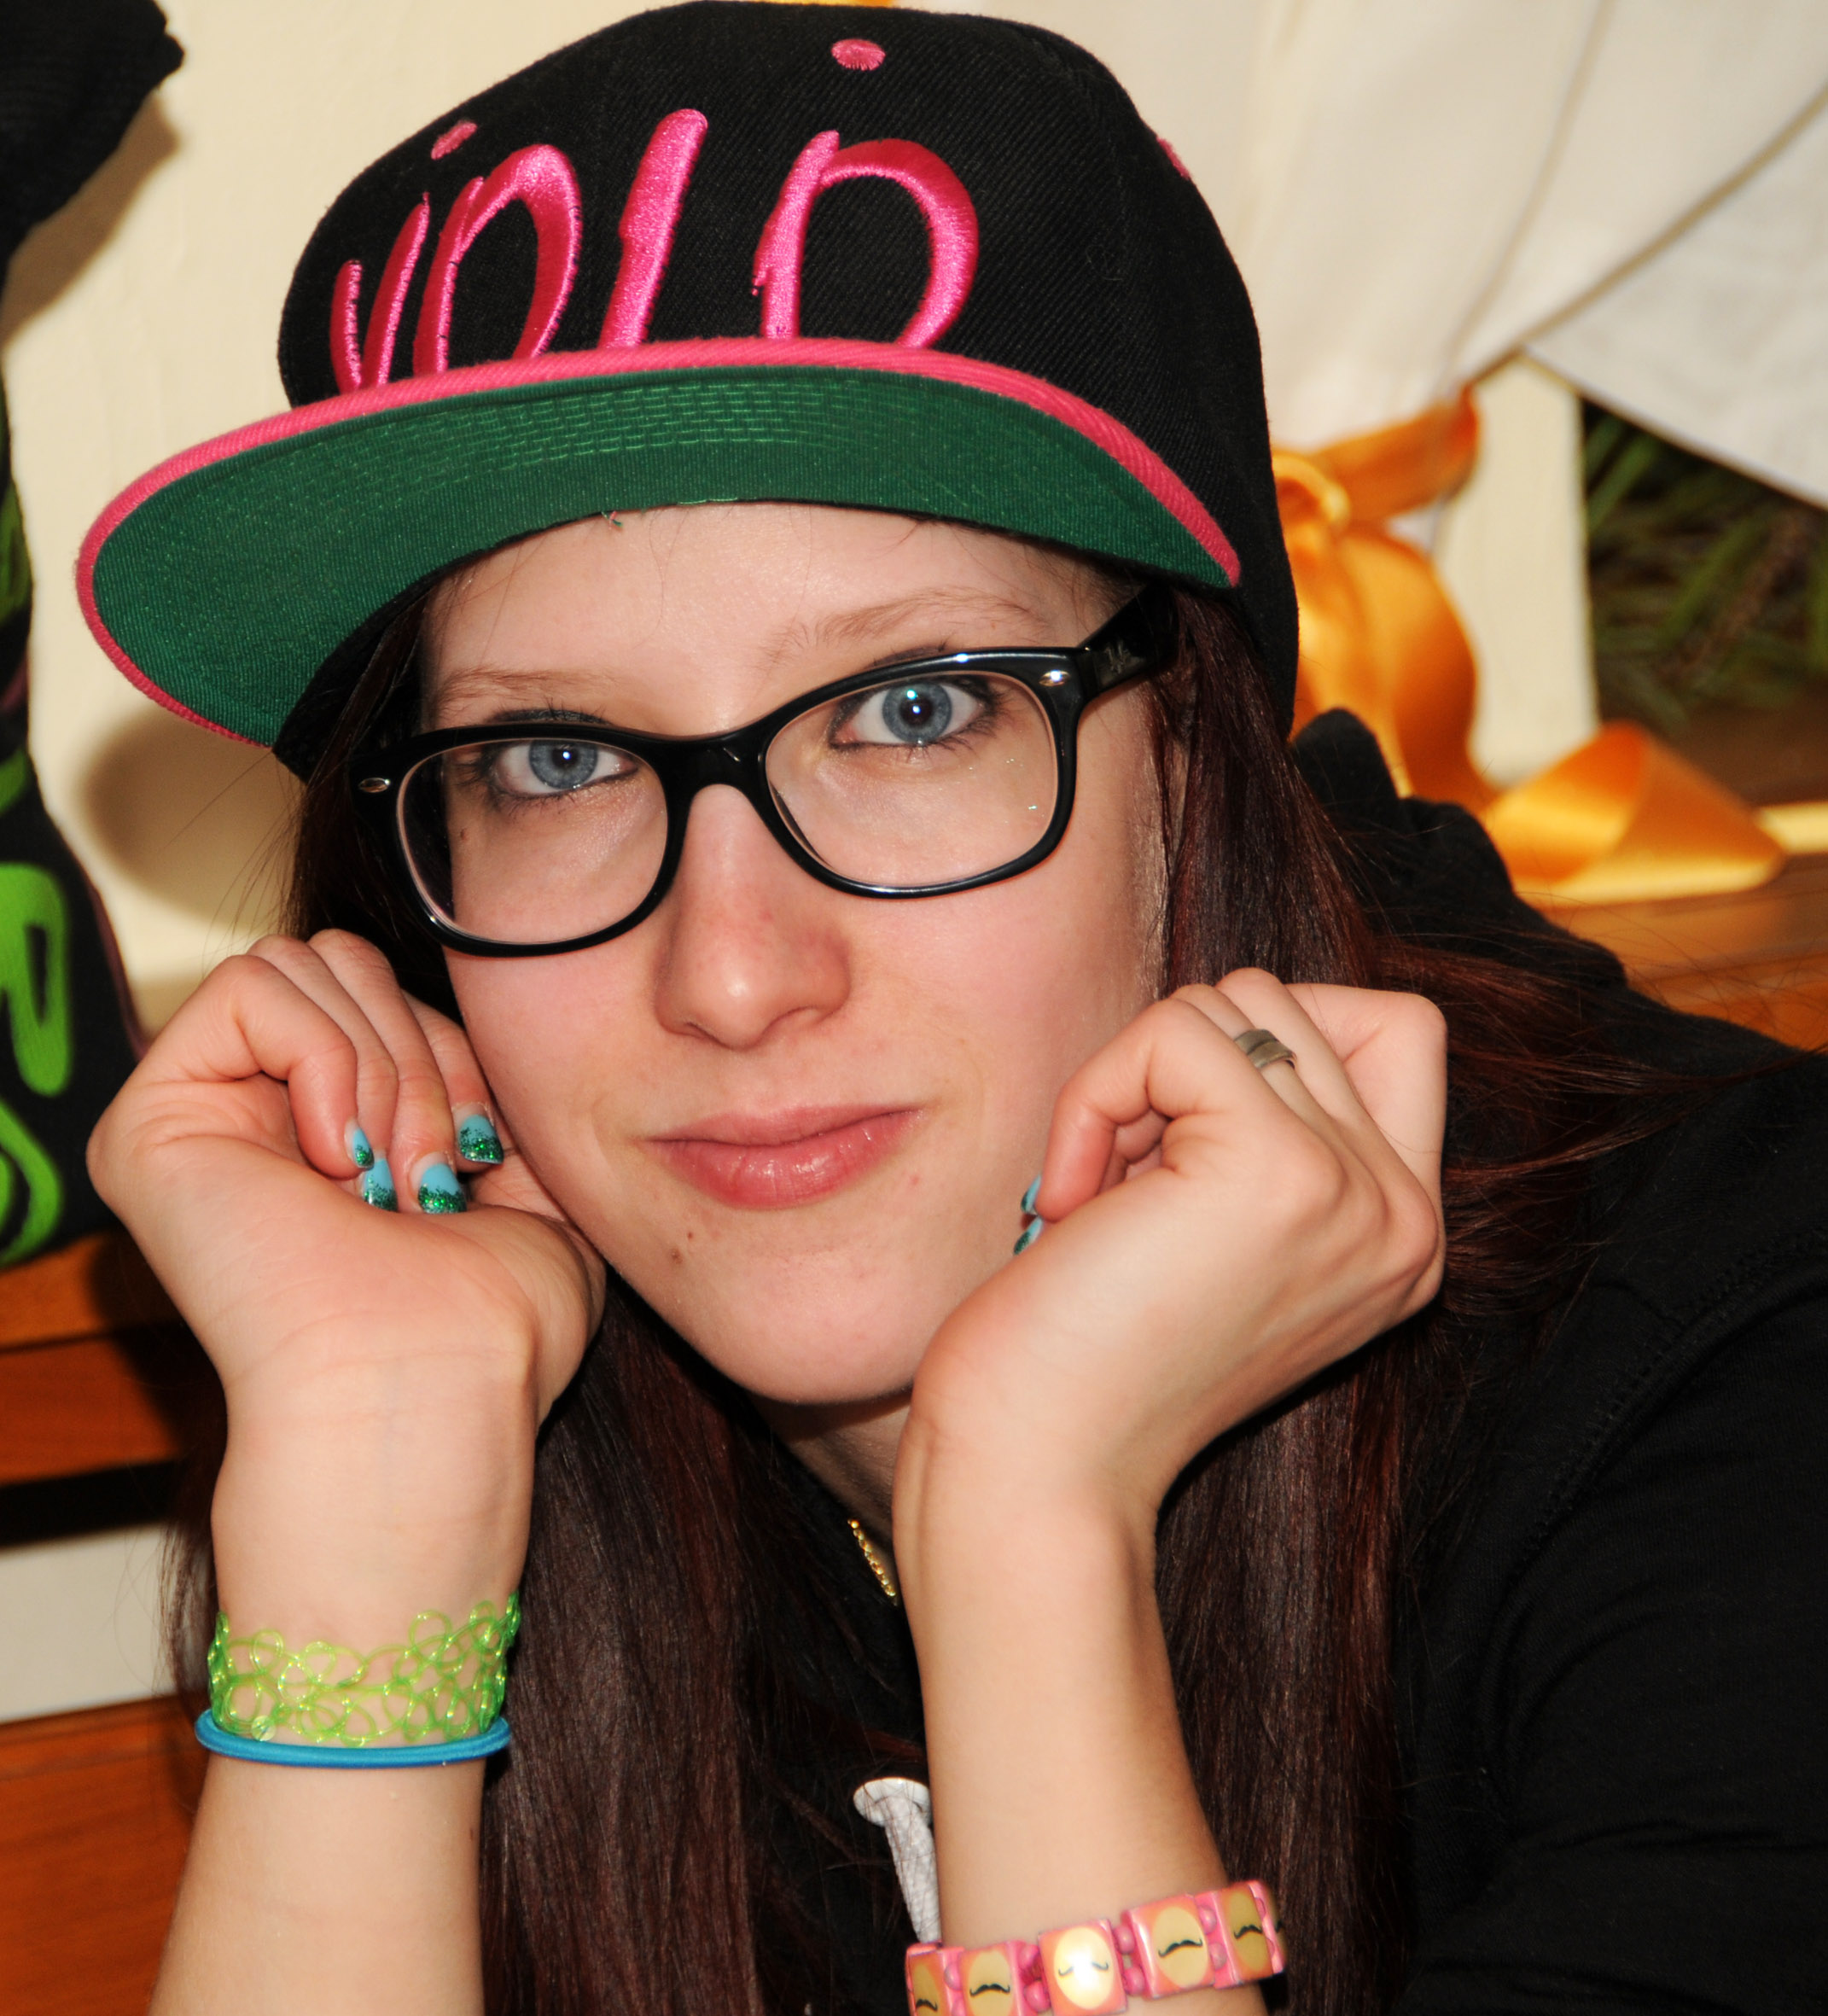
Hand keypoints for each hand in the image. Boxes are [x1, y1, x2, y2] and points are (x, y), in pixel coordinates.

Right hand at [88, 930, 603, 1631]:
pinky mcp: (149, 1122)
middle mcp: (257, 1119)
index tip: (476, 1156)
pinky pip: (250, 985)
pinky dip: (325, 1060)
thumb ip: (490, 1091)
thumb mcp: (531, 1182)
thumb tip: (481, 1017)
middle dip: (422, 1052)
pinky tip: (337, 1162)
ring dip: (385, 1069)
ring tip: (390, 1181)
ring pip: (304, 962)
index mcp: (336, 1131)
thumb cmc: (492, 1322)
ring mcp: (200, 1118)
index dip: (457, 1051)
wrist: (433, 1386)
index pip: (392, 992)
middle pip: (345, 960)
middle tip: (430, 1174)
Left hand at [899, 971, 1444, 1536]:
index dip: (1274, 1034)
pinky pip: (1173, 1033)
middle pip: (1291, 1001)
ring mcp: (1353, 1190)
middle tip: (1122, 1181)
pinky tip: (1073, 1202)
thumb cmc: (1088, 1351)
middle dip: (1176, 1065)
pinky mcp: (1276, 1167)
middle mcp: (1403, 1216)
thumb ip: (1262, 1127)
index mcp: (1403, 1235)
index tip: (1184, 1134)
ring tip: (1100, 1198)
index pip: (1398, 1028)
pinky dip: (1095, 1095)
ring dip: (1129, 1081)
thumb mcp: (1213, 1230)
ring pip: (1229, 1004)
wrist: (1041, 1470)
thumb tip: (1233, 1012)